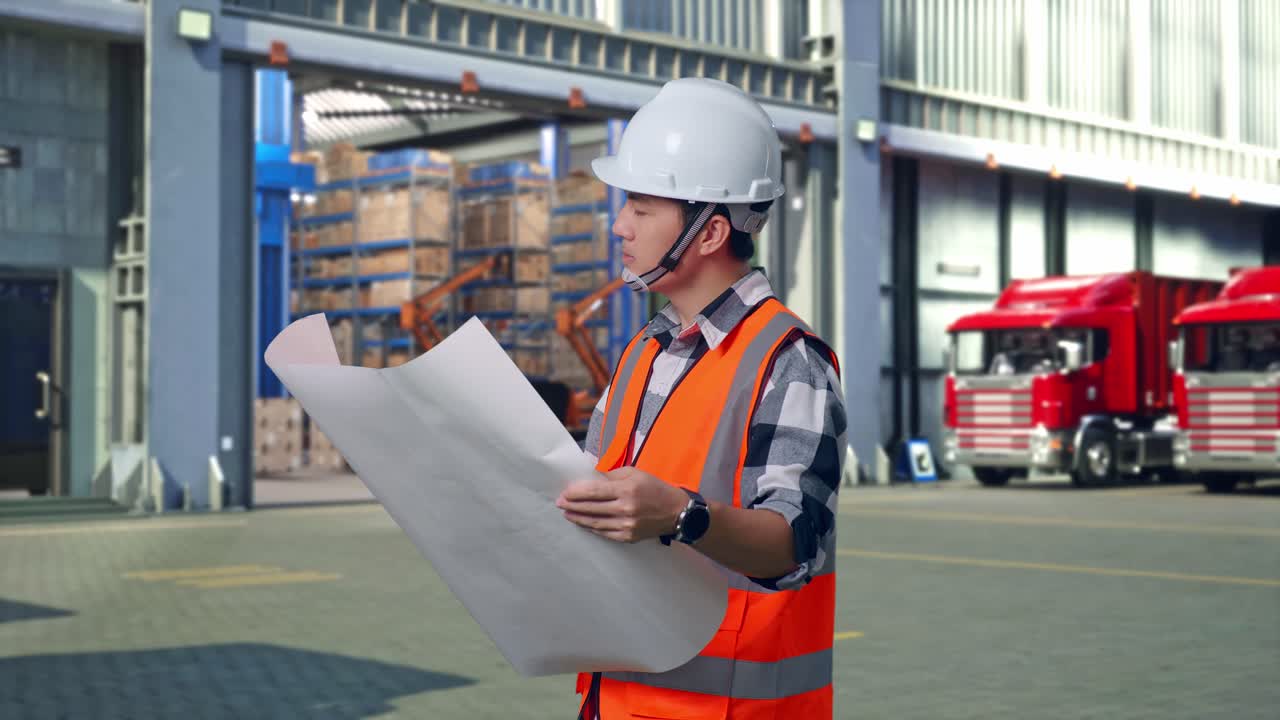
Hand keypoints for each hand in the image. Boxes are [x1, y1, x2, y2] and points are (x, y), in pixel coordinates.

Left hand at [556, 467, 689, 542]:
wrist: (676, 512)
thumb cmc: (654, 488)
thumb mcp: (635, 473)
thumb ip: (612, 475)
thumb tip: (592, 478)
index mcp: (627, 489)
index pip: (594, 491)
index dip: (576, 492)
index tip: (565, 492)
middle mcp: (625, 509)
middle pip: (591, 508)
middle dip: (572, 505)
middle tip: (559, 503)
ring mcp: (626, 525)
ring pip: (595, 523)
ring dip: (578, 518)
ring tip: (566, 514)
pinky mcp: (628, 537)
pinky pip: (604, 533)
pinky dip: (592, 528)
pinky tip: (584, 523)